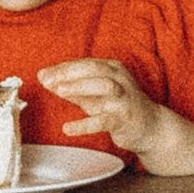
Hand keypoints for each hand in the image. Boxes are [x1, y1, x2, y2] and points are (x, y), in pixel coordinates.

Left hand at [38, 56, 166, 158]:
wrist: (150, 127)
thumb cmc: (118, 107)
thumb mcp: (94, 94)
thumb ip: (71, 87)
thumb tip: (44, 78)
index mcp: (112, 69)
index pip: (85, 64)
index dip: (63, 68)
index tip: (43, 75)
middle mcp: (120, 80)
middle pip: (95, 70)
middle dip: (70, 73)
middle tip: (48, 80)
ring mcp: (124, 98)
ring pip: (104, 86)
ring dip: (80, 87)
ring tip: (60, 92)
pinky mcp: (125, 119)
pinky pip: (105, 120)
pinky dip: (85, 124)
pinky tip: (68, 128)